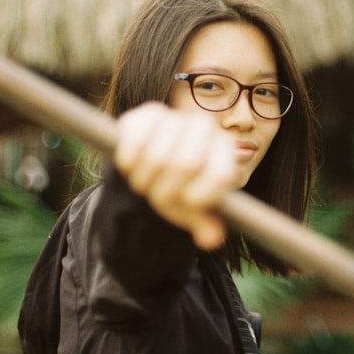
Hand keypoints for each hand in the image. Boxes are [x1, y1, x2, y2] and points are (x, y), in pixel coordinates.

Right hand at [113, 102, 238, 250]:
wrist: (155, 159)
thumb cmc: (181, 185)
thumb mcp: (194, 207)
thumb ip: (204, 223)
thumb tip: (210, 240)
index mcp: (224, 150)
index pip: (219, 174)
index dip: (200, 197)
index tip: (187, 206)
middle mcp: (205, 127)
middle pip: (184, 165)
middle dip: (165, 192)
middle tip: (157, 200)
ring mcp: (177, 116)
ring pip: (157, 157)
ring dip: (144, 181)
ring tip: (144, 186)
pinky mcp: (148, 113)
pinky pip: (135, 141)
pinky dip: (129, 162)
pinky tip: (130, 167)